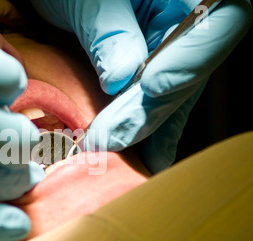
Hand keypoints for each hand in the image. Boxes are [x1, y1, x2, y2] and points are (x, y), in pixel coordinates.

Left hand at [31, 0, 251, 172]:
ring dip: (146, 129)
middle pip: (189, 73)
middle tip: (112, 137)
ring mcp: (173, 52)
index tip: (152, 86)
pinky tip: (143, 158)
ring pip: (174, 97)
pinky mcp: (154, 73)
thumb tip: (122, 77)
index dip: (190, 59)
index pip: (219, 23)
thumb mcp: (88, 0)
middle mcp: (189, 24)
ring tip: (118, 155)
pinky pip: (161, 106)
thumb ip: (109, 31)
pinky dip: (149, 133)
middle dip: (148, 109)